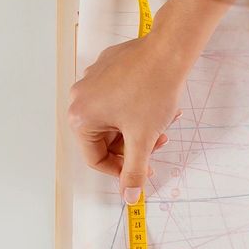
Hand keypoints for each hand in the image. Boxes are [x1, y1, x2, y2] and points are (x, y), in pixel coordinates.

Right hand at [67, 31, 191, 201]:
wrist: (168, 52)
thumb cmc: (153, 90)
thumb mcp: (143, 139)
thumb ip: (133, 171)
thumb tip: (128, 196)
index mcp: (81, 117)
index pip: (95, 158)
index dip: (120, 170)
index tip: (142, 170)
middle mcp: (80, 98)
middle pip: (105, 139)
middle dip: (134, 145)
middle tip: (158, 144)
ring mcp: (93, 81)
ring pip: (114, 120)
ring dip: (139, 128)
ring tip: (163, 123)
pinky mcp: (107, 69)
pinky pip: (118, 99)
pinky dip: (136, 109)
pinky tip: (158, 106)